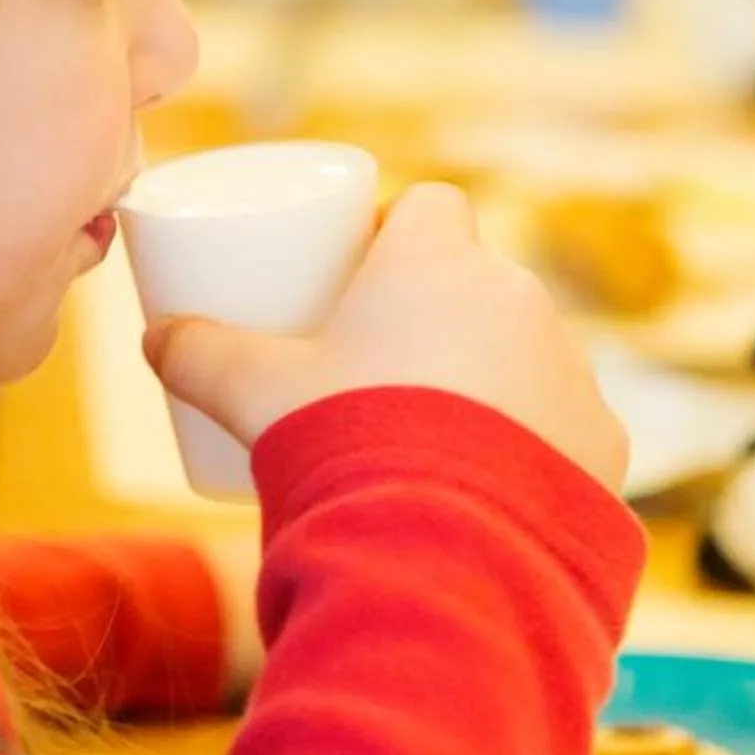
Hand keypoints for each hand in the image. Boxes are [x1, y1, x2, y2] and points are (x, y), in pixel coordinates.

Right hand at [142, 183, 626, 489]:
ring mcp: (571, 368)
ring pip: (528, 355)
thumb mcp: (251, 393)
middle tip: (387, 367)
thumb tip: (149, 341)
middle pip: (482, 282)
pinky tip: (496, 487)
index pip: (432, 205)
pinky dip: (535, 448)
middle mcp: (520, 297)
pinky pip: (568, 429)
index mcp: (438, 259)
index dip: (401, 230)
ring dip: (494, 379)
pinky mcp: (605, 442)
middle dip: (444, 314)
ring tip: (438, 437)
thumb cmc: (341, 443)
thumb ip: (197, 356)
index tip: (366, 271)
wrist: (443, 549)